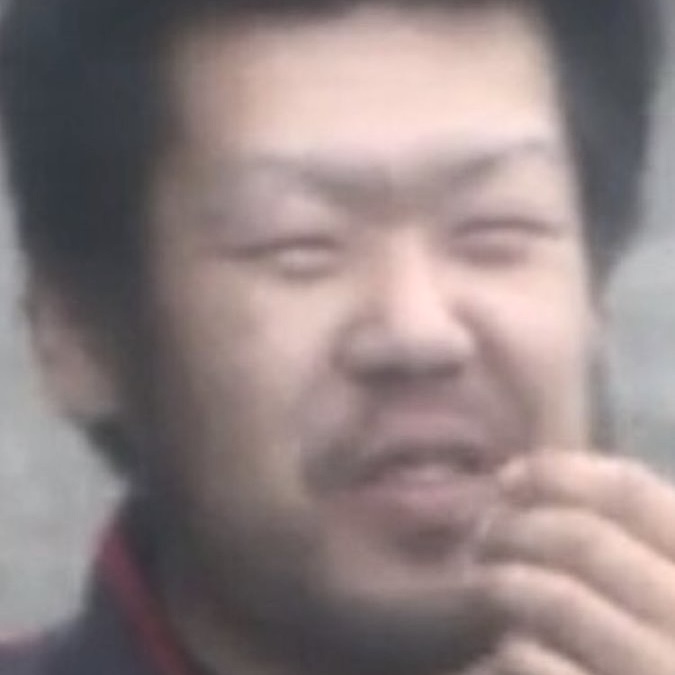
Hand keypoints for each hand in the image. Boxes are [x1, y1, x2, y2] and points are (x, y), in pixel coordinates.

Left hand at [476, 451, 674, 674]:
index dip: (560, 472)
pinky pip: (535, 664)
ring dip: (503, 580)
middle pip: (583, 539)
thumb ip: (621, 545)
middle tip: (482, 534)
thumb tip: (530, 479)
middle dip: (516, 527)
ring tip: (483, 581)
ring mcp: (660, 671)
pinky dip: (506, 652)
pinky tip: (492, 657)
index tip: (508, 476)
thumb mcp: (654, 589)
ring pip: (557, 596)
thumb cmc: (651, 651)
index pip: (633, 493)